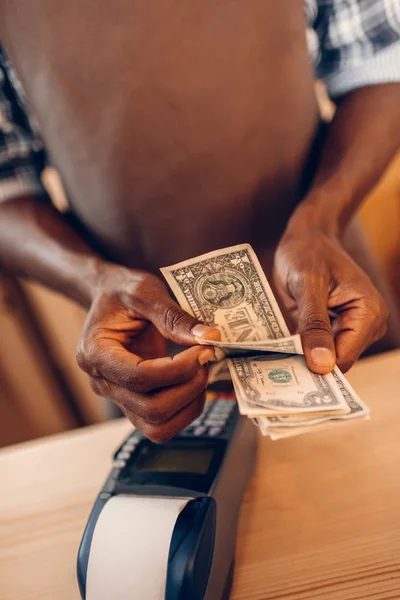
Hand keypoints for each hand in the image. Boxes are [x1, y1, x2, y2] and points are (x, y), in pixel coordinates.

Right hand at [76, 264, 219, 441]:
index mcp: (95, 353)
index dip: (177, 370)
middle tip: (206, 357)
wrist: (109, 297)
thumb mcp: (145, 291)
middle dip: (188, 387)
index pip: (138, 377)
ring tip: (201, 373)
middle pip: (150, 408)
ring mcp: (117, 397)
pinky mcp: (133, 403)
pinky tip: (194, 383)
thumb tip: (209, 338)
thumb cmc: (122, 291)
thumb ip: (174, 316)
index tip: (203, 350)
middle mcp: (101, 382)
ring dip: (189, 405)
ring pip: (157, 426)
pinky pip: (161, 425)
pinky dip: (185, 411)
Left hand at [274, 224, 387, 373]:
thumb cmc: (308, 251)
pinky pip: (319, 349)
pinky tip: (282, 347)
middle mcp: (367, 324)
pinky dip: (301, 349)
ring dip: (301, 357)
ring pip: (326, 359)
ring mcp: (352, 328)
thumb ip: (314, 324)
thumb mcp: (307, 284)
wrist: (308, 237)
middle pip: (336, 362)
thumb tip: (321, 365)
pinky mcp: (336, 329)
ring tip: (276, 354)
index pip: (344, 358)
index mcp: (368, 312)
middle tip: (274, 366)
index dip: (316, 367)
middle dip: (307, 363)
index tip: (285, 373)